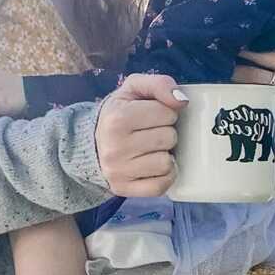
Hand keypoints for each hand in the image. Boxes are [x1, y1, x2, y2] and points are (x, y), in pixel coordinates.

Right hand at [95, 73, 187, 197]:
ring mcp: (118, 171)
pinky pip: (161, 186)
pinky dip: (164, 175)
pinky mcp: (124, 189)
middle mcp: (115, 147)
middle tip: (152, 132)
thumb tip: (182, 101)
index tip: (152, 115)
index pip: (167, 113)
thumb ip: (159, 84)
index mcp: (117, 118)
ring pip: (166, 163)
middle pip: (169, 138)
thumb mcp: (134, 88)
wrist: (92, 143)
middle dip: (166, 132)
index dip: (165, 112)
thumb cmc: (119, 112)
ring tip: (152, 148)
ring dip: (165, 155)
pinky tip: (155, 165)